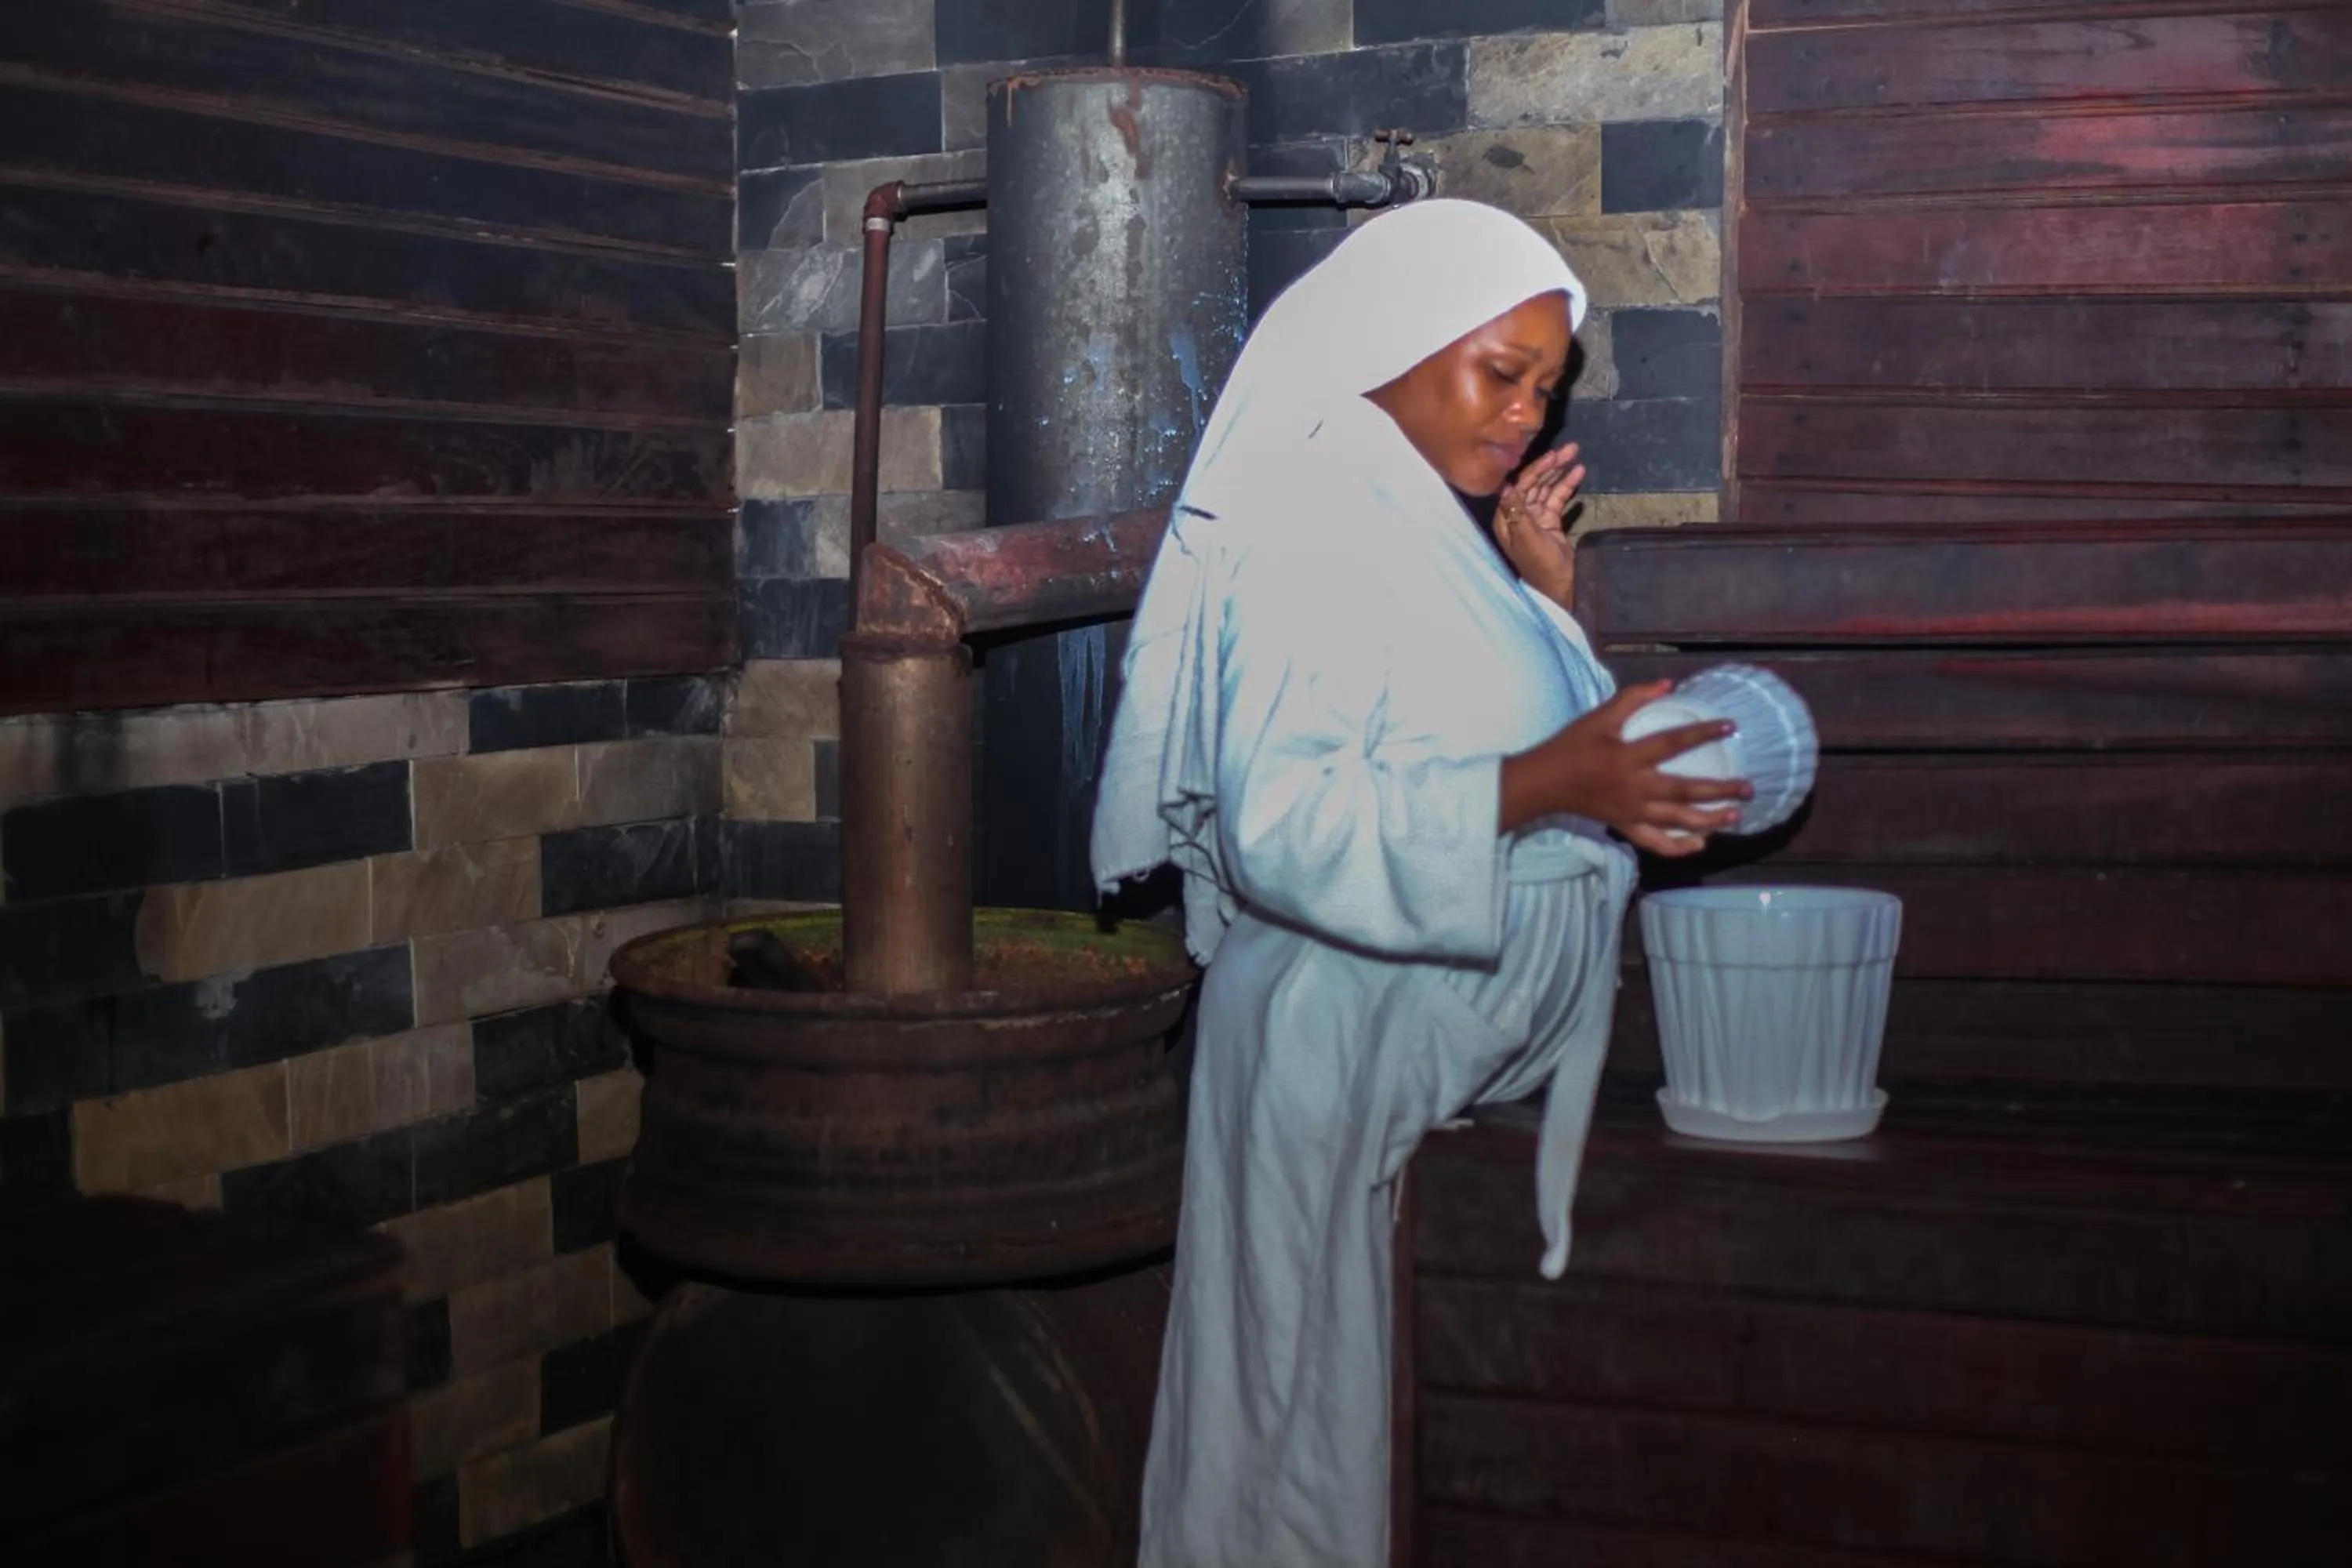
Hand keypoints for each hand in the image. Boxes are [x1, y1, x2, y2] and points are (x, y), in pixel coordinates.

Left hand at [1494, 442, 1585, 608]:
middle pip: (1533, 484)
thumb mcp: (1528, 538)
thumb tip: (1504, 485)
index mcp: (1506, 519)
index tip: (1552, 455)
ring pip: (1546, 489)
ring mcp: (1535, 519)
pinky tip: (1579, 473)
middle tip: (1570, 450)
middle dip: (1550, 466)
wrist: (1563, 586)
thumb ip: (1517, 512)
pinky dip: (1567, 486)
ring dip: (1561, 473)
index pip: (1519, 486)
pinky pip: (1557, 499)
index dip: (1535, 469)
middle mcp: (1518, 516)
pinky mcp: (1550, 523)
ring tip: (1576, 456)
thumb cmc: (1542, 566)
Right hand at [1499, 682, 1749, 856]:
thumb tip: (1668, 684)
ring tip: (1734, 816)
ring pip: (1676, 822)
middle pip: (1685, 792)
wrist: (1544, 783)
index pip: (1674, 743)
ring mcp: (1632, 812)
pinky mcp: (1625, 827)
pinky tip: (1700, 844)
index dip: (1704, 733)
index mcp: (1629, 758)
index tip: (1731, 727)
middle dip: (1720, 791)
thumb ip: (1633, 698)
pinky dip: (1678, 847)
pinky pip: (1655, 843)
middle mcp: (1635, 788)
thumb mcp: (1599, 717)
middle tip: (1748, 788)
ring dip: (1708, 821)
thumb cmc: (1571, 746)